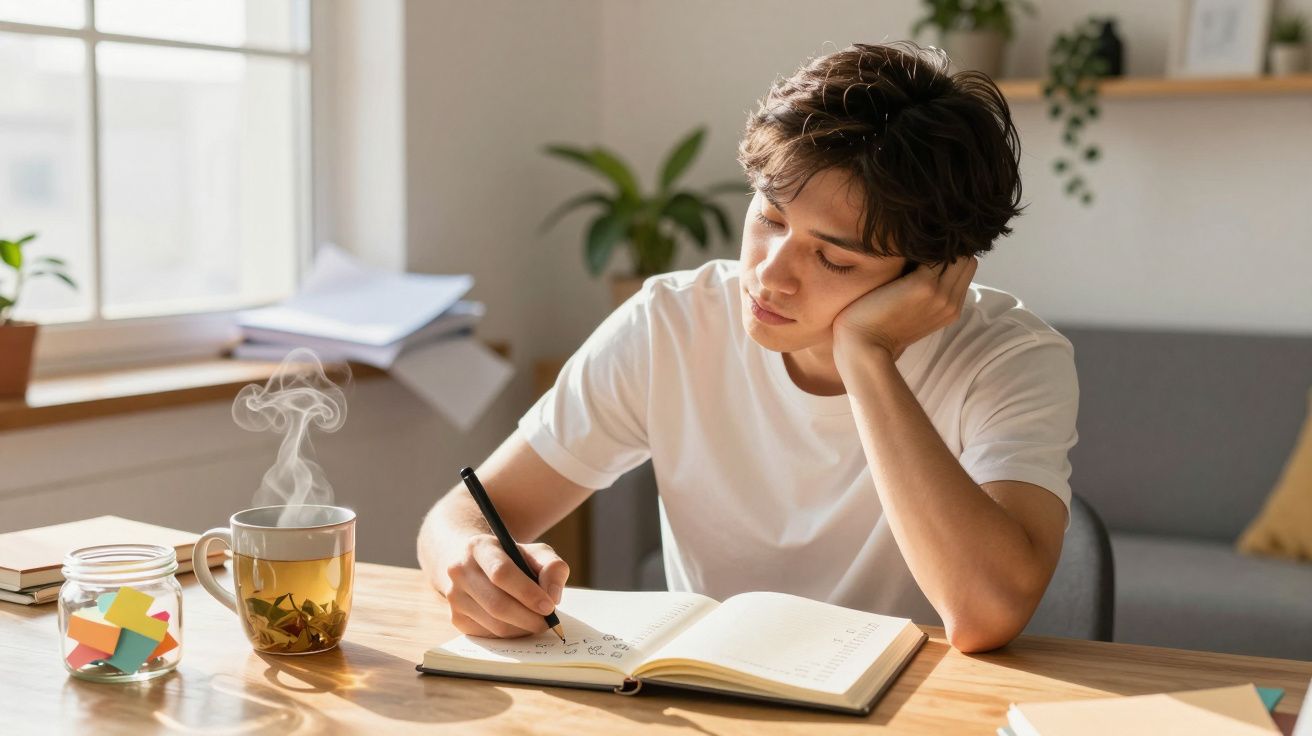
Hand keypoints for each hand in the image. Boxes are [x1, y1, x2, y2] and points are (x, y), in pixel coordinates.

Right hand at [438, 534, 568, 637]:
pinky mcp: (456, 618)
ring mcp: (454, 596)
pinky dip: (510, 634)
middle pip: (497, 604)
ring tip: (537, 622)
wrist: (475, 564)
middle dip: (529, 618)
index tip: (549, 606)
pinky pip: (488, 635)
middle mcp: (460, 571)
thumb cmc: (511, 559)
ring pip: (494, 624)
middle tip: (548, 622)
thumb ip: (552, 567)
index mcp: (479, 547)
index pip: (501, 573)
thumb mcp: (535, 552)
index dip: (527, 593)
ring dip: (522, 629)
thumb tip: (553, 596)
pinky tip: (520, 624)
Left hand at [833, 257, 977, 360]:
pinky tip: (901, 249)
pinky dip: (921, 247)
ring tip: (910, 247)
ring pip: (956, 253)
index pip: (966, 269)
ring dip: (935, 246)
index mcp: (951, 310)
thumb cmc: (877, 326)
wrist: (863, 346)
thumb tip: (920, 263)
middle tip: (918, 248)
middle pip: (966, 258)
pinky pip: (936, 253)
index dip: (950, 257)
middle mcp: (951, 303)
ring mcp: (941, 294)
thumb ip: (926, 293)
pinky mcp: (925, 285)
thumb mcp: (911, 312)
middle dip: (946, 248)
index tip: (925, 254)